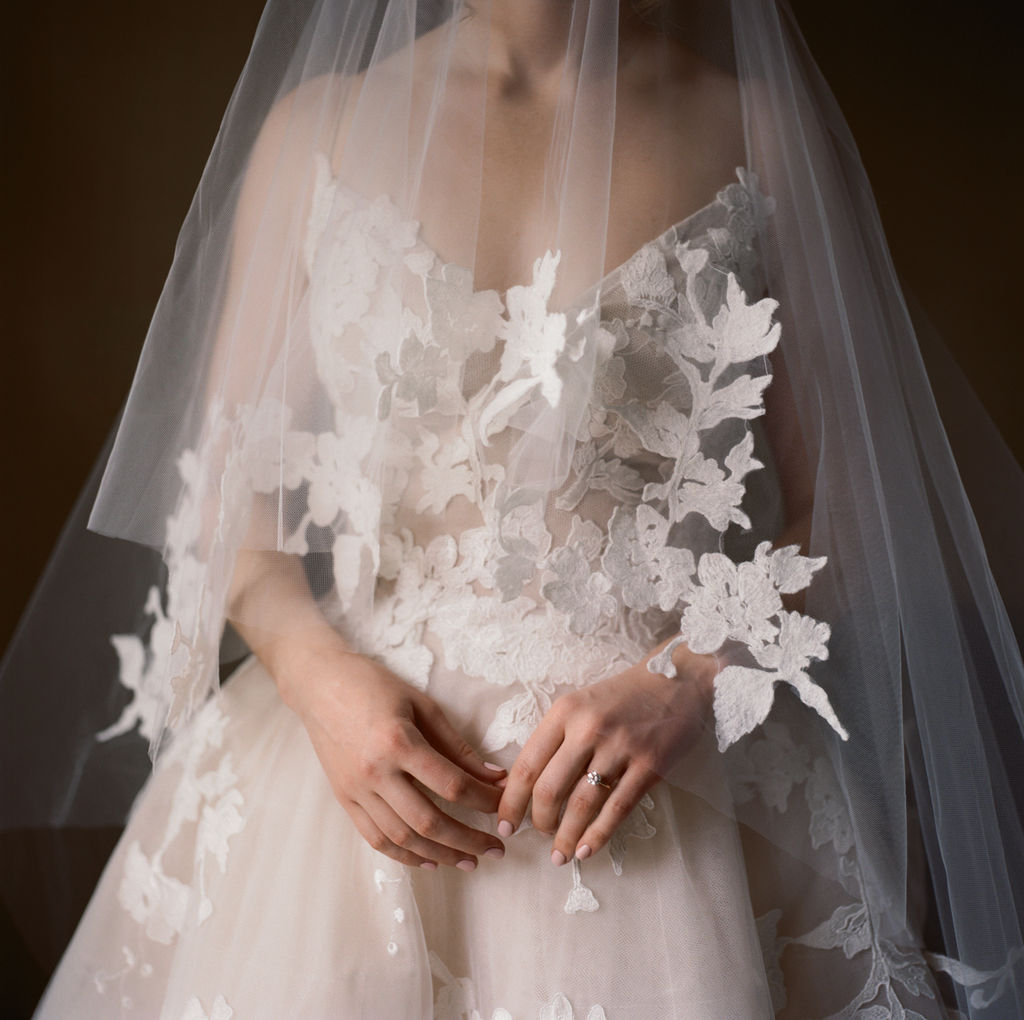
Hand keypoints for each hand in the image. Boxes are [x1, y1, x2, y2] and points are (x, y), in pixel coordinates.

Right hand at [277, 636, 506, 870]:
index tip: (504, 807)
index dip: (483, 800)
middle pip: (429, 821)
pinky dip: (404, 855)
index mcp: (398, 742)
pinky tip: (430, 859)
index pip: (451, 784)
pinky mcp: (344, 799)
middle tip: (496, 850)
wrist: (319, 684)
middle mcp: (375, 772)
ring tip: (469, 861)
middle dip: (468, 840)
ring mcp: (356, 790)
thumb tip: (493, 776)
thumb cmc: (374, 686)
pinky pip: (375, 838)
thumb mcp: (422, 705)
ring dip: (440, 854)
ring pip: (403, 837)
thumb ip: (457, 745)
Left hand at [497, 646, 715, 864]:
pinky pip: (617, 809)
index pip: (527, 764)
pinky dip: (598, 835)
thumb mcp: (581, 704)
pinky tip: (586, 850)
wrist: (677, 680)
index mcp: (565, 712)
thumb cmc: (623, 696)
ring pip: (582, 804)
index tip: (504, 823)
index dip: (511, 801)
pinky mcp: (650, 765)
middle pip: (550, 789)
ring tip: (559, 855)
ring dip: (566, 836)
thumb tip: (525, 784)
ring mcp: (621, 748)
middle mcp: (588, 729)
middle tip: (538, 836)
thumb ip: (556, 737)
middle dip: (538, 822)